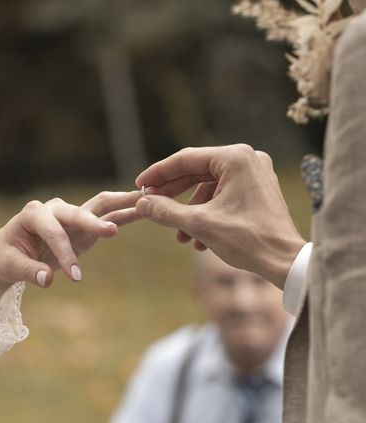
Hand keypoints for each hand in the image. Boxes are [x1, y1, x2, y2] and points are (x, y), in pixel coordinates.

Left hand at [0, 191, 141, 306]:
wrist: (5, 251)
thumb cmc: (5, 257)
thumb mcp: (10, 266)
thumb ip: (29, 271)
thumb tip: (46, 280)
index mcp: (34, 214)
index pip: (54, 233)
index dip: (65, 254)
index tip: (74, 277)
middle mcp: (55, 208)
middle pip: (79, 212)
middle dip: (94, 223)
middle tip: (111, 232)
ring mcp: (71, 214)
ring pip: (99, 206)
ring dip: (121, 204)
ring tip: (144, 203)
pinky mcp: (83, 225)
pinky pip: (107, 216)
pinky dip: (125, 212)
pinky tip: (145, 209)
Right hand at [135, 144, 304, 287]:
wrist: (285, 261)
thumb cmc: (247, 239)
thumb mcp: (198, 223)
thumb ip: (166, 210)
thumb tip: (141, 203)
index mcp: (234, 158)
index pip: (185, 160)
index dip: (158, 174)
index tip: (139, 185)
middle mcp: (247, 159)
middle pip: (196, 171)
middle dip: (172, 193)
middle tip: (150, 205)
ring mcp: (255, 173)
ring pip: (208, 186)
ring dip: (188, 209)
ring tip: (177, 235)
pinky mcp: (258, 189)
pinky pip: (222, 195)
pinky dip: (206, 212)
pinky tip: (197, 238)